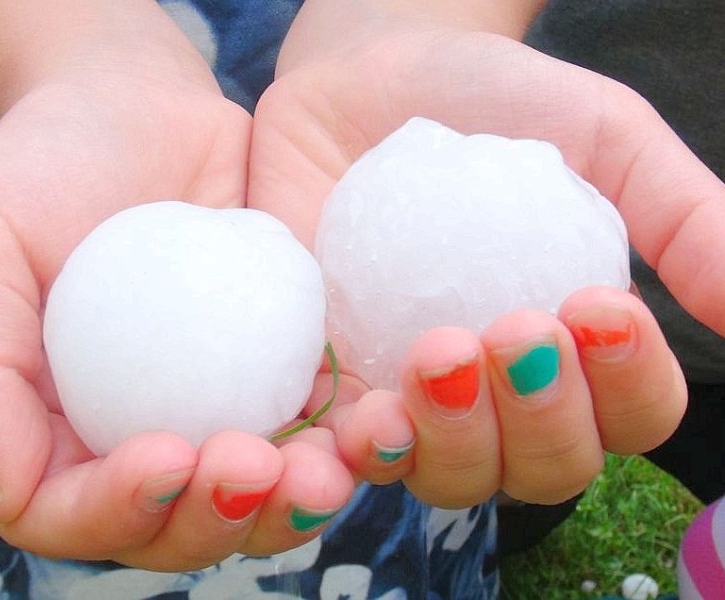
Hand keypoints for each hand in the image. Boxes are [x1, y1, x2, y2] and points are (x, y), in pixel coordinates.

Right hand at [0, 22, 352, 569]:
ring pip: (258, 495)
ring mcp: (219, 406)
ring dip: (293, 503)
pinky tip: (368, 423)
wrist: (137, 108)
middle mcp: (140, 434)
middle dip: (218, 518)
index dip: (116, 511)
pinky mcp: (279, 367)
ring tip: (323, 472)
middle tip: (254, 466)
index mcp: (55, 431)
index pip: (74, 513)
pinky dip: (344, 439)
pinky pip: (317, 421)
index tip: (165, 456)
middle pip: (179, 526)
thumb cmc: (45, 169)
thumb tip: (2, 490)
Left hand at [247, 12, 721, 505]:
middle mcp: (498, 396)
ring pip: (445, 475)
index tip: (599, 308)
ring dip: (453, 441)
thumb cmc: (497, 106)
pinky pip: (343, 450)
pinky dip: (355, 457)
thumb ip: (678, 217)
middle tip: (515, 332)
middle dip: (540, 421)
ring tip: (441, 356)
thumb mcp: (605, 140)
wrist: (371, 79)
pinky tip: (363, 421)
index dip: (627, 388)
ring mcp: (411, 397)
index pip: (625, 414)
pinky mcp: (335, 381)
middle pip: (538, 470)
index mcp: (576, 352)